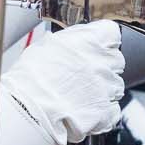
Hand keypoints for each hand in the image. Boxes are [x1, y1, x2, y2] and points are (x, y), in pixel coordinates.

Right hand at [0, 21, 125, 144]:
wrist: (28, 110)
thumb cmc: (30, 79)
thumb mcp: (47, 46)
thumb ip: (71, 41)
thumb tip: (75, 42)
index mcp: (89, 41)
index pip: (111, 33)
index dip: (104, 41)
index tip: (97, 47)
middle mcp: (102, 62)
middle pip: (115, 60)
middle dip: (103, 67)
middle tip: (83, 75)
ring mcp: (107, 88)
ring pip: (115, 85)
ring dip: (102, 90)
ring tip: (80, 95)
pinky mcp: (106, 111)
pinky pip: (113, 109)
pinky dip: (103, 112)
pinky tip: (85, 110)